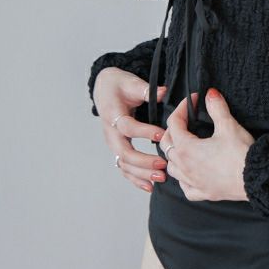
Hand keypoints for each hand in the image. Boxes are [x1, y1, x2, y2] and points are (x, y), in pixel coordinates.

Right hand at [94, 67, 169, 192]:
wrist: (104, 89)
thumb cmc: (119, 85)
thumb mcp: (132, 82)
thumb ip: (146, 90)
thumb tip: (163, 92)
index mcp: (113, 114)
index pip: (128, 127)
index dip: (144, 132)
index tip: (162, 135)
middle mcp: (110, 132)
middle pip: (124, 152)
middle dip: (143, 161)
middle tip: (163, 165)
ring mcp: (113, 143)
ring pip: (124, 164)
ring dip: (141, 173)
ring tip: (160, 178)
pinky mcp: (117, 148)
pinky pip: (124, 167)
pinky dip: (135, 178)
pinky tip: (149, 186)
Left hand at [160, 88, 255, 201]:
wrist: (256, 179)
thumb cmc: (241, 155)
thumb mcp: (229, 125)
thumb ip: (216, 107)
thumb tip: (210, 94)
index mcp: (187, 148)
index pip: (174, 123)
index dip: (182, 107)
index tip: (193, 99)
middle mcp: (185, 167)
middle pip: (166, 145)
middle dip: (173, 128)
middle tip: (186, 119)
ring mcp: (193, 182)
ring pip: (172, 168)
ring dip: (174, 154)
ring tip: (183, 145)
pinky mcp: (204, 193)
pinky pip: (185, 188)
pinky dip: (183, 179)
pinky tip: (190, 174)